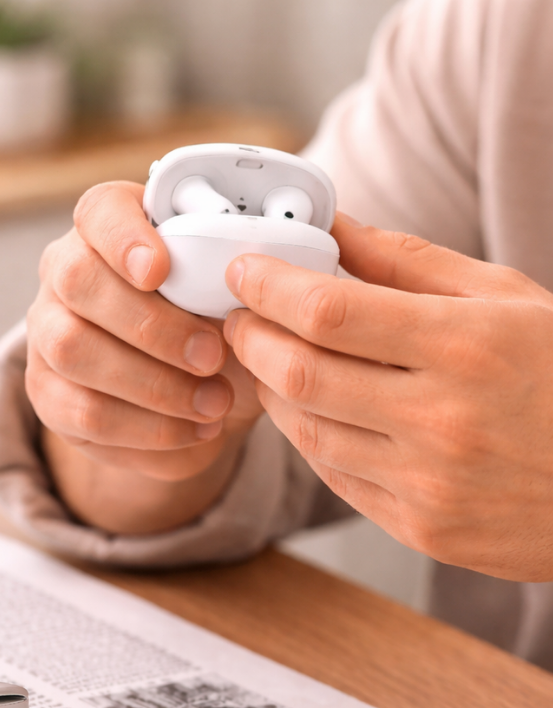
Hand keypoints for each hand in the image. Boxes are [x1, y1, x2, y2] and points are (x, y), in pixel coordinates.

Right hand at [26, 182, 263, 495]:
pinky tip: (196, 430)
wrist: (209, 397)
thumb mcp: (245, 300)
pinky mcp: (52, 394)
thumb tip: (278, 278)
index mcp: (120, 230)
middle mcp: (71, 272)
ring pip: (75, 350)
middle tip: (214, 357)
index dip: (125, 237)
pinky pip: (85, 413)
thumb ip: (251, 278)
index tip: (161, 270)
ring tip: (216, 404)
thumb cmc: (225, 328)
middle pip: (79, 281)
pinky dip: (149, 429)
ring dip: (155, 385)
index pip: (101, 210)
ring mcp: (51, 332)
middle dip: (153, 325)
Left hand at [224, 215, 552, 589]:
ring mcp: (431, 486)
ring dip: (277, 390)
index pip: (328, 312)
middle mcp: (443, 422)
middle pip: (300, 375)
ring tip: (281, 360)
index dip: (267, 285)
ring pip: (310, 433)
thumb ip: (413, 263)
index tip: (246, 270)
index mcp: (468, 348)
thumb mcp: (516, 299)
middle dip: (251, 338)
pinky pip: (340, 480)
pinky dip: (316, 438)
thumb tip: (336, 229)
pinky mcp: (426, 531)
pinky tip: (325, 411)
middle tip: (244, 315)